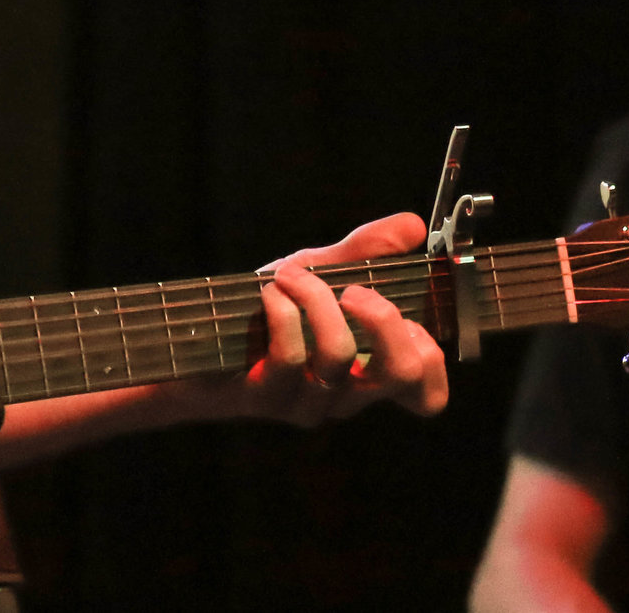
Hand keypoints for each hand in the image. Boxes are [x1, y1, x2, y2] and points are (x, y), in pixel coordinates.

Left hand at [244, 212, 447, 426]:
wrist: (196, 337)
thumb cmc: (268, 311)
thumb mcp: (321, 274)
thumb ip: (368, 252)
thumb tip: (414, 225)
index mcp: (369, 372)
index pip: (427, 394)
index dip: (433, 358)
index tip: (406, 317)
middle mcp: (347, 395)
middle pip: (403, 374)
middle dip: (387, 318)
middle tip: (353, 291)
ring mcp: (310, 402)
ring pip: (340, 354)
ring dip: (315, 298)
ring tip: (290, 275)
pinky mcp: (269, 399)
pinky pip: (292, 356)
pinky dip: (282, 310)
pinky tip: (268, 294)